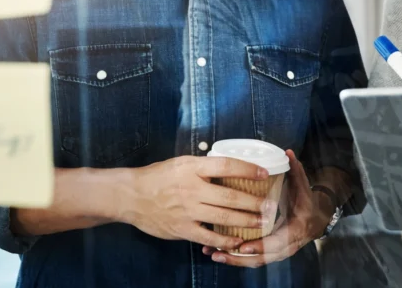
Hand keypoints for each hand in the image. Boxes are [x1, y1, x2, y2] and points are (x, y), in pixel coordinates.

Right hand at [119, 155, 275, 250]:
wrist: (131, 195)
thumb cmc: (158, 177)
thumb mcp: (181, 163)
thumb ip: (204, 167)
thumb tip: (229, 168)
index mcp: (192, 168)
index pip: (226, 165)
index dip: (247, 169)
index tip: (264, 173)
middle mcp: (192, 188)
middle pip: (230, 195)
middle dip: (254, 201)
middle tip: (270, 205)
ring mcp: (187, 210)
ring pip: (223, 216)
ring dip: (245, 220)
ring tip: (261, 222)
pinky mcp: (182, 228)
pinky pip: (208, 236)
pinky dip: (224, 239)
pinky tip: (237, 240)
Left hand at [203, 149, 334, 266]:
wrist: (315, 219)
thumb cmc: (305, 201)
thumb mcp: (303, 186)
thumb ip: (295, 170)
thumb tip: (288, 152)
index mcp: (296, 229)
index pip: (278, 243)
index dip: (260, 246)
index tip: (243, 245)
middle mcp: (287, 245)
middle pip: (263, 258)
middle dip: (240, 258)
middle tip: (220, 252)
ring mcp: (278, 252)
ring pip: (255, 262)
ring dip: (234, 260)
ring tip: (214, 255)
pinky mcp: (269, 253)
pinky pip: (252, 260)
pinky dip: (236, 259)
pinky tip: (218, 254)